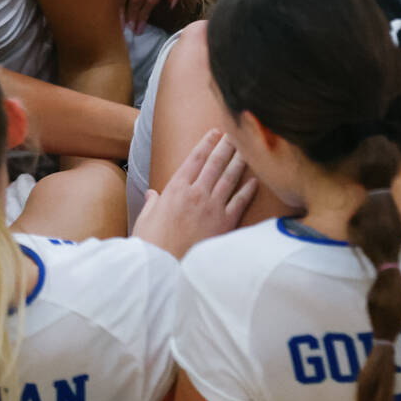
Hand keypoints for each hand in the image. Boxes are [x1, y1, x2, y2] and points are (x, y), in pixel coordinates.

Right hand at [133, 129, 256, 257]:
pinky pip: (239, 202)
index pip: (194, 159)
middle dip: (226, 146)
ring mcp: (212, 207)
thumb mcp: (146, 219)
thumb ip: (152, 203)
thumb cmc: (152, 243)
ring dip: (238, 162)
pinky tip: (254, 181)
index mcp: (175, 188)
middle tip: (235, 134)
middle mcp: (196, 193)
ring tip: (247, 150)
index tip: (214, 133)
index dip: (206, 143)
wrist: (165, 267)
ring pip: (229, 178)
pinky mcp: (224, 223)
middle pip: (214, 163)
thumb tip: (152, 195)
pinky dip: (248, 191)